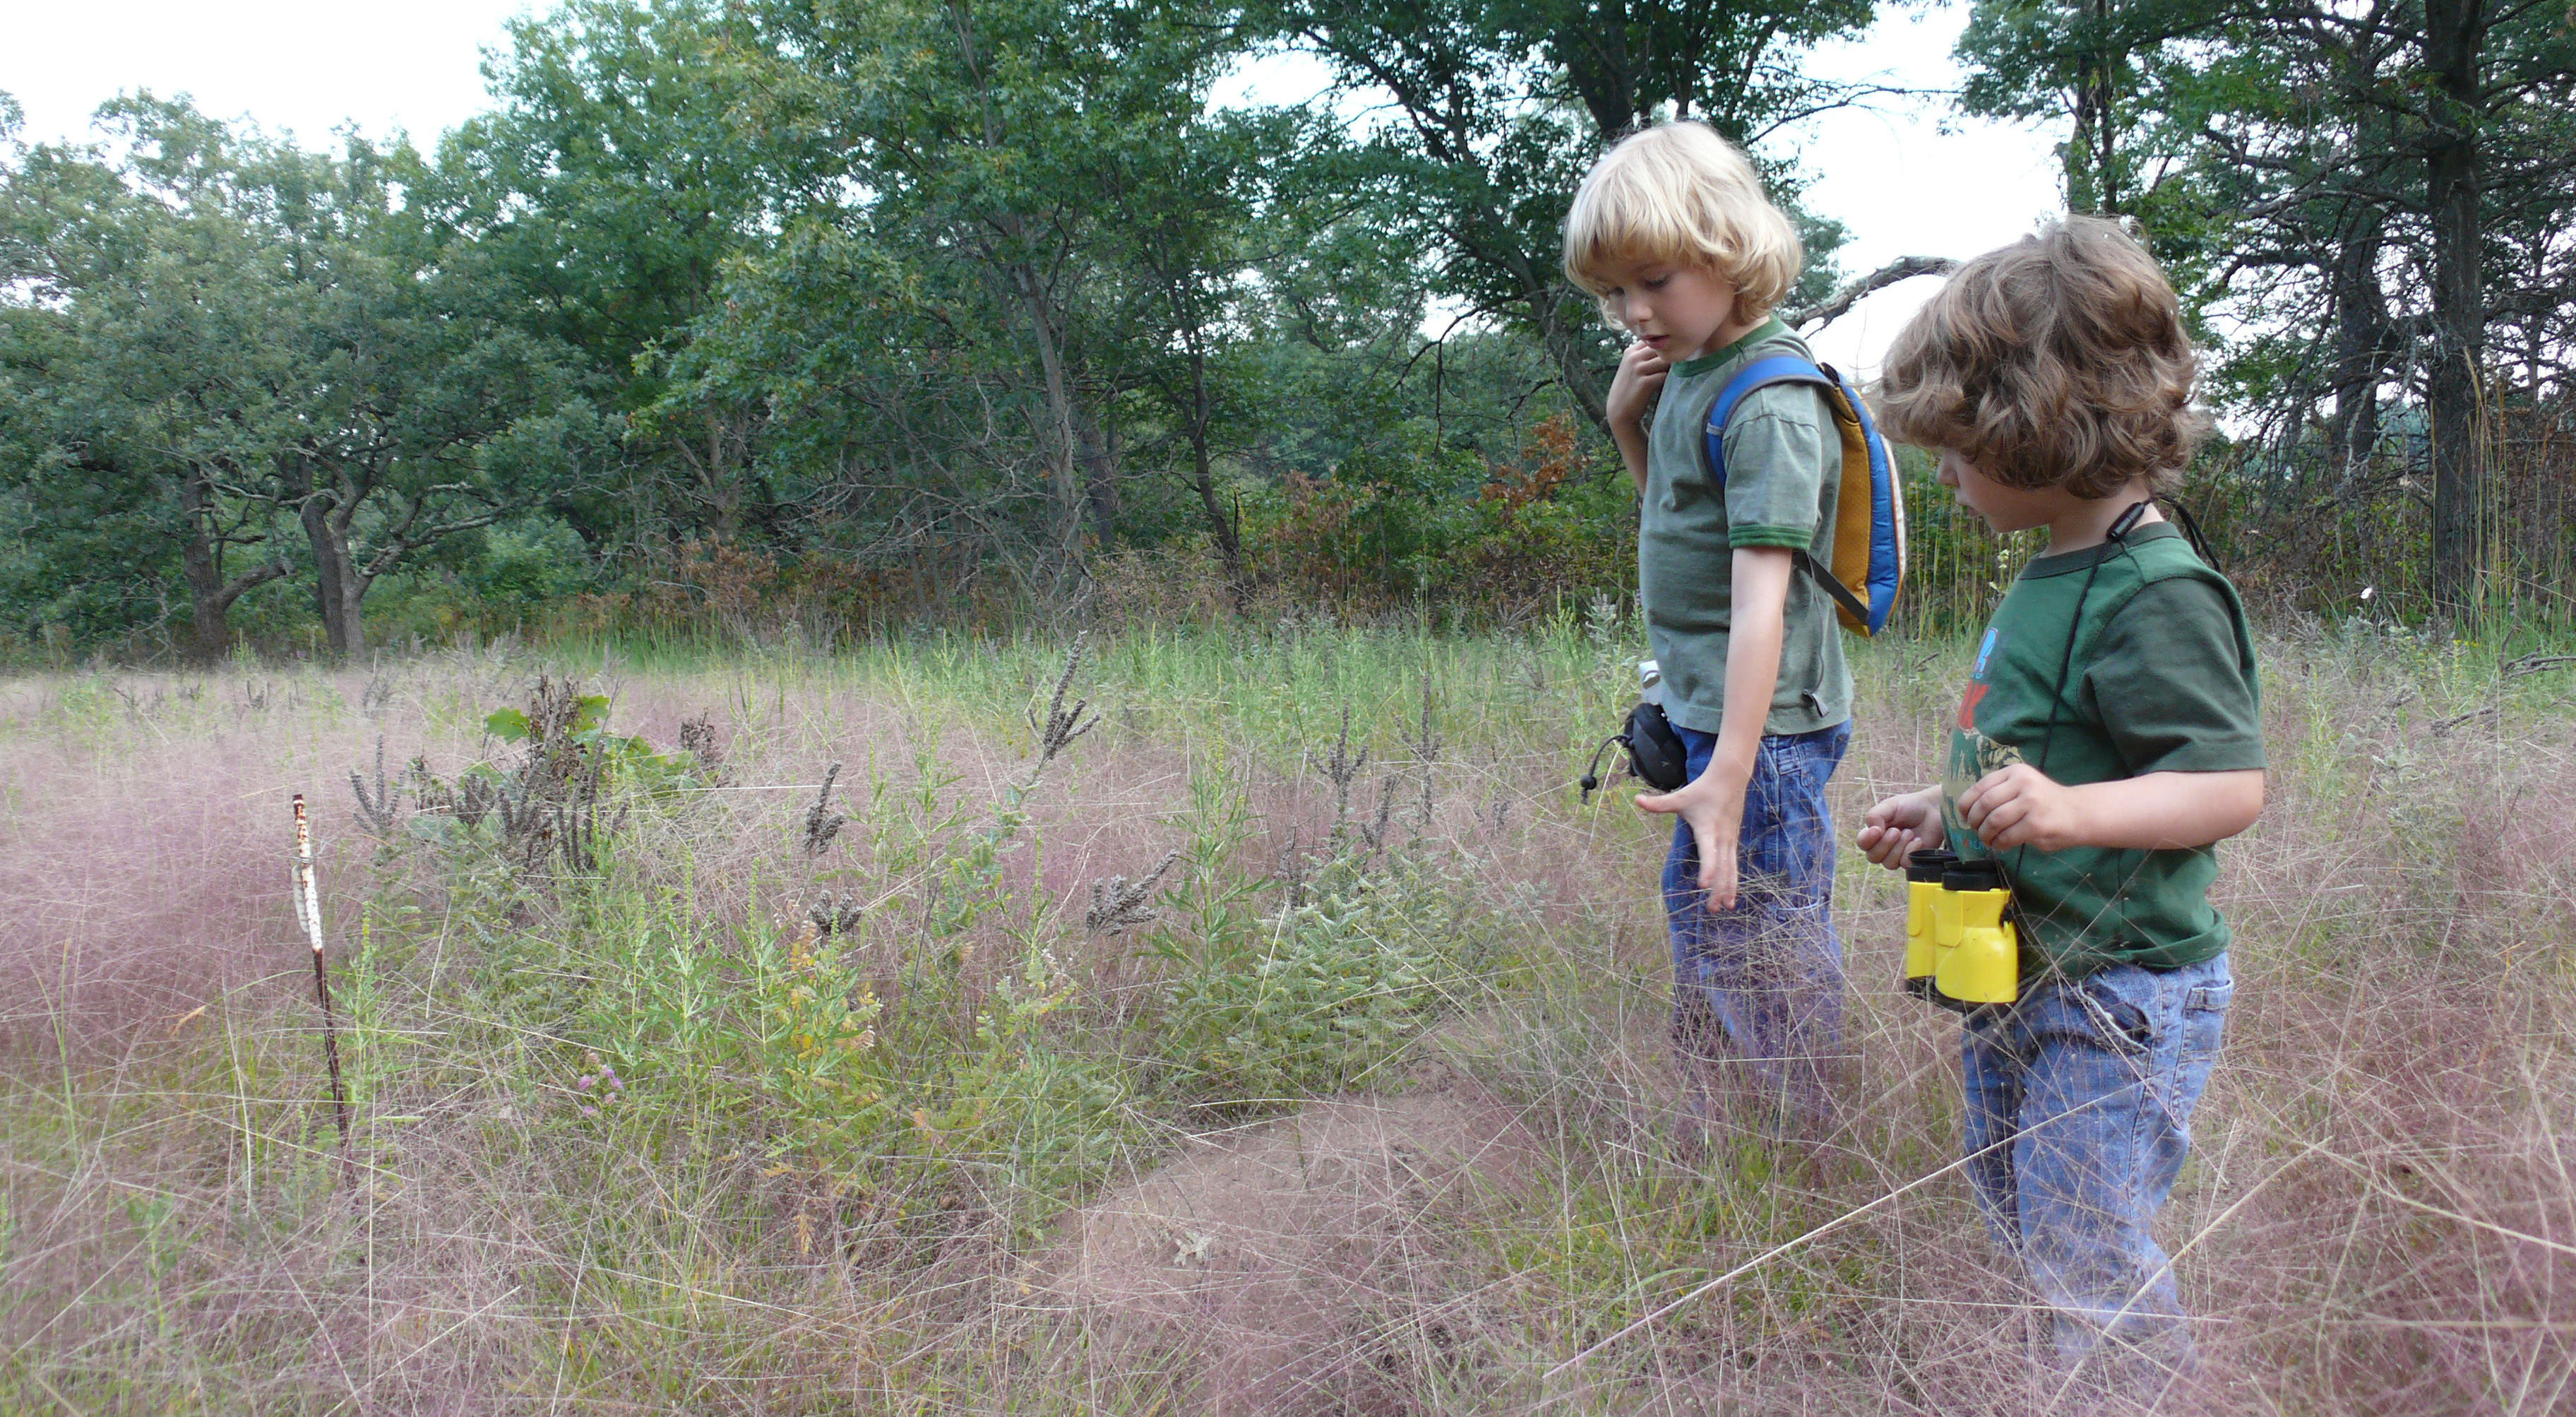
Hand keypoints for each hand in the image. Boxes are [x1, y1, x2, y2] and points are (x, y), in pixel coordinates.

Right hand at [1606, 338, 1669, 434]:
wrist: (1618, 410)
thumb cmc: (1629, 388)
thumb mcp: (1631, 367)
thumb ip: (1644, 355)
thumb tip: (1667, 346)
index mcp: (1631, 351)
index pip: (1653, 339)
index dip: (1665, 345)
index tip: (1672, 353)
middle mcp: (1633, 358)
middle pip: (1661, 347)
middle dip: (1672, 354)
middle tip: (1680, 363)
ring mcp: (1638, 370)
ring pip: (1665, 360)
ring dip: (1672, 367)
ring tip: (1675, 374)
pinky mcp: (1644, 383)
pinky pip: (1664, 375)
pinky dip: (1669, 379)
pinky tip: (1669, 384)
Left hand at [1635, 764, 1747, 907]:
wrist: (1730, 780)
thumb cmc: (1702, 790)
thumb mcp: (1680, 796)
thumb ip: (1659, 803)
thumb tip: (1637, 800)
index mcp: (1707, 829)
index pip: (1708, 853)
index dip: (1707, 869)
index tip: (1703, 885)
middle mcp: (1721, 838)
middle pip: (1722, 868)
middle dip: (1717, 889)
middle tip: (1711, 909)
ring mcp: (1729, 840)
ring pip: (1731, 869)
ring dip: (1727, 889)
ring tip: (1724, 908)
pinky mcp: (1733, 841)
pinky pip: (1734, 865)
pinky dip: (1733, 881)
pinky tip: (1731, 896)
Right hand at [1857, 786, 1943, 868]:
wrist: (1934, 810)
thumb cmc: (1910, 806)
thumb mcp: (1889, 806)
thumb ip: (1874, 816)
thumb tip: (1871, 830)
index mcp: (1874, 833)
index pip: (1862, 844)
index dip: (1866, 840)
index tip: (1877, 830)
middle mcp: (1883, 847)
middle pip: (1873, 857)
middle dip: (1885, 844)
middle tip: (1897, 831)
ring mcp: (1897, 856)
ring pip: (1889, 863)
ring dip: (1900, 846)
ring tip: (1909, 833)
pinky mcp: (1911, 861)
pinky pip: (1905, 864)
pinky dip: (1911, 850)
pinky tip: (1918, 841)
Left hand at [1956, 764, 2080, 850]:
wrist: (2078, 812)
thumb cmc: (2044, 802)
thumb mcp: (2021, 787)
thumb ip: (2000, 792)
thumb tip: (1968, 810)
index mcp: (2014, 772)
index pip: (1979, 787)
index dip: (1966, 805)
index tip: (1964, 816)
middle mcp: (2022, 783)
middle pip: (1984, 805)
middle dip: (1975, 822)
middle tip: (1977, 831)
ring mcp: (2030, 802)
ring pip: (1993, 821)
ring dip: (1985, 835)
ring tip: (1988, 840)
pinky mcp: (2036, 824)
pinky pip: (2007, 836)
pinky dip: (1999, 843)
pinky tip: (2001, 845)